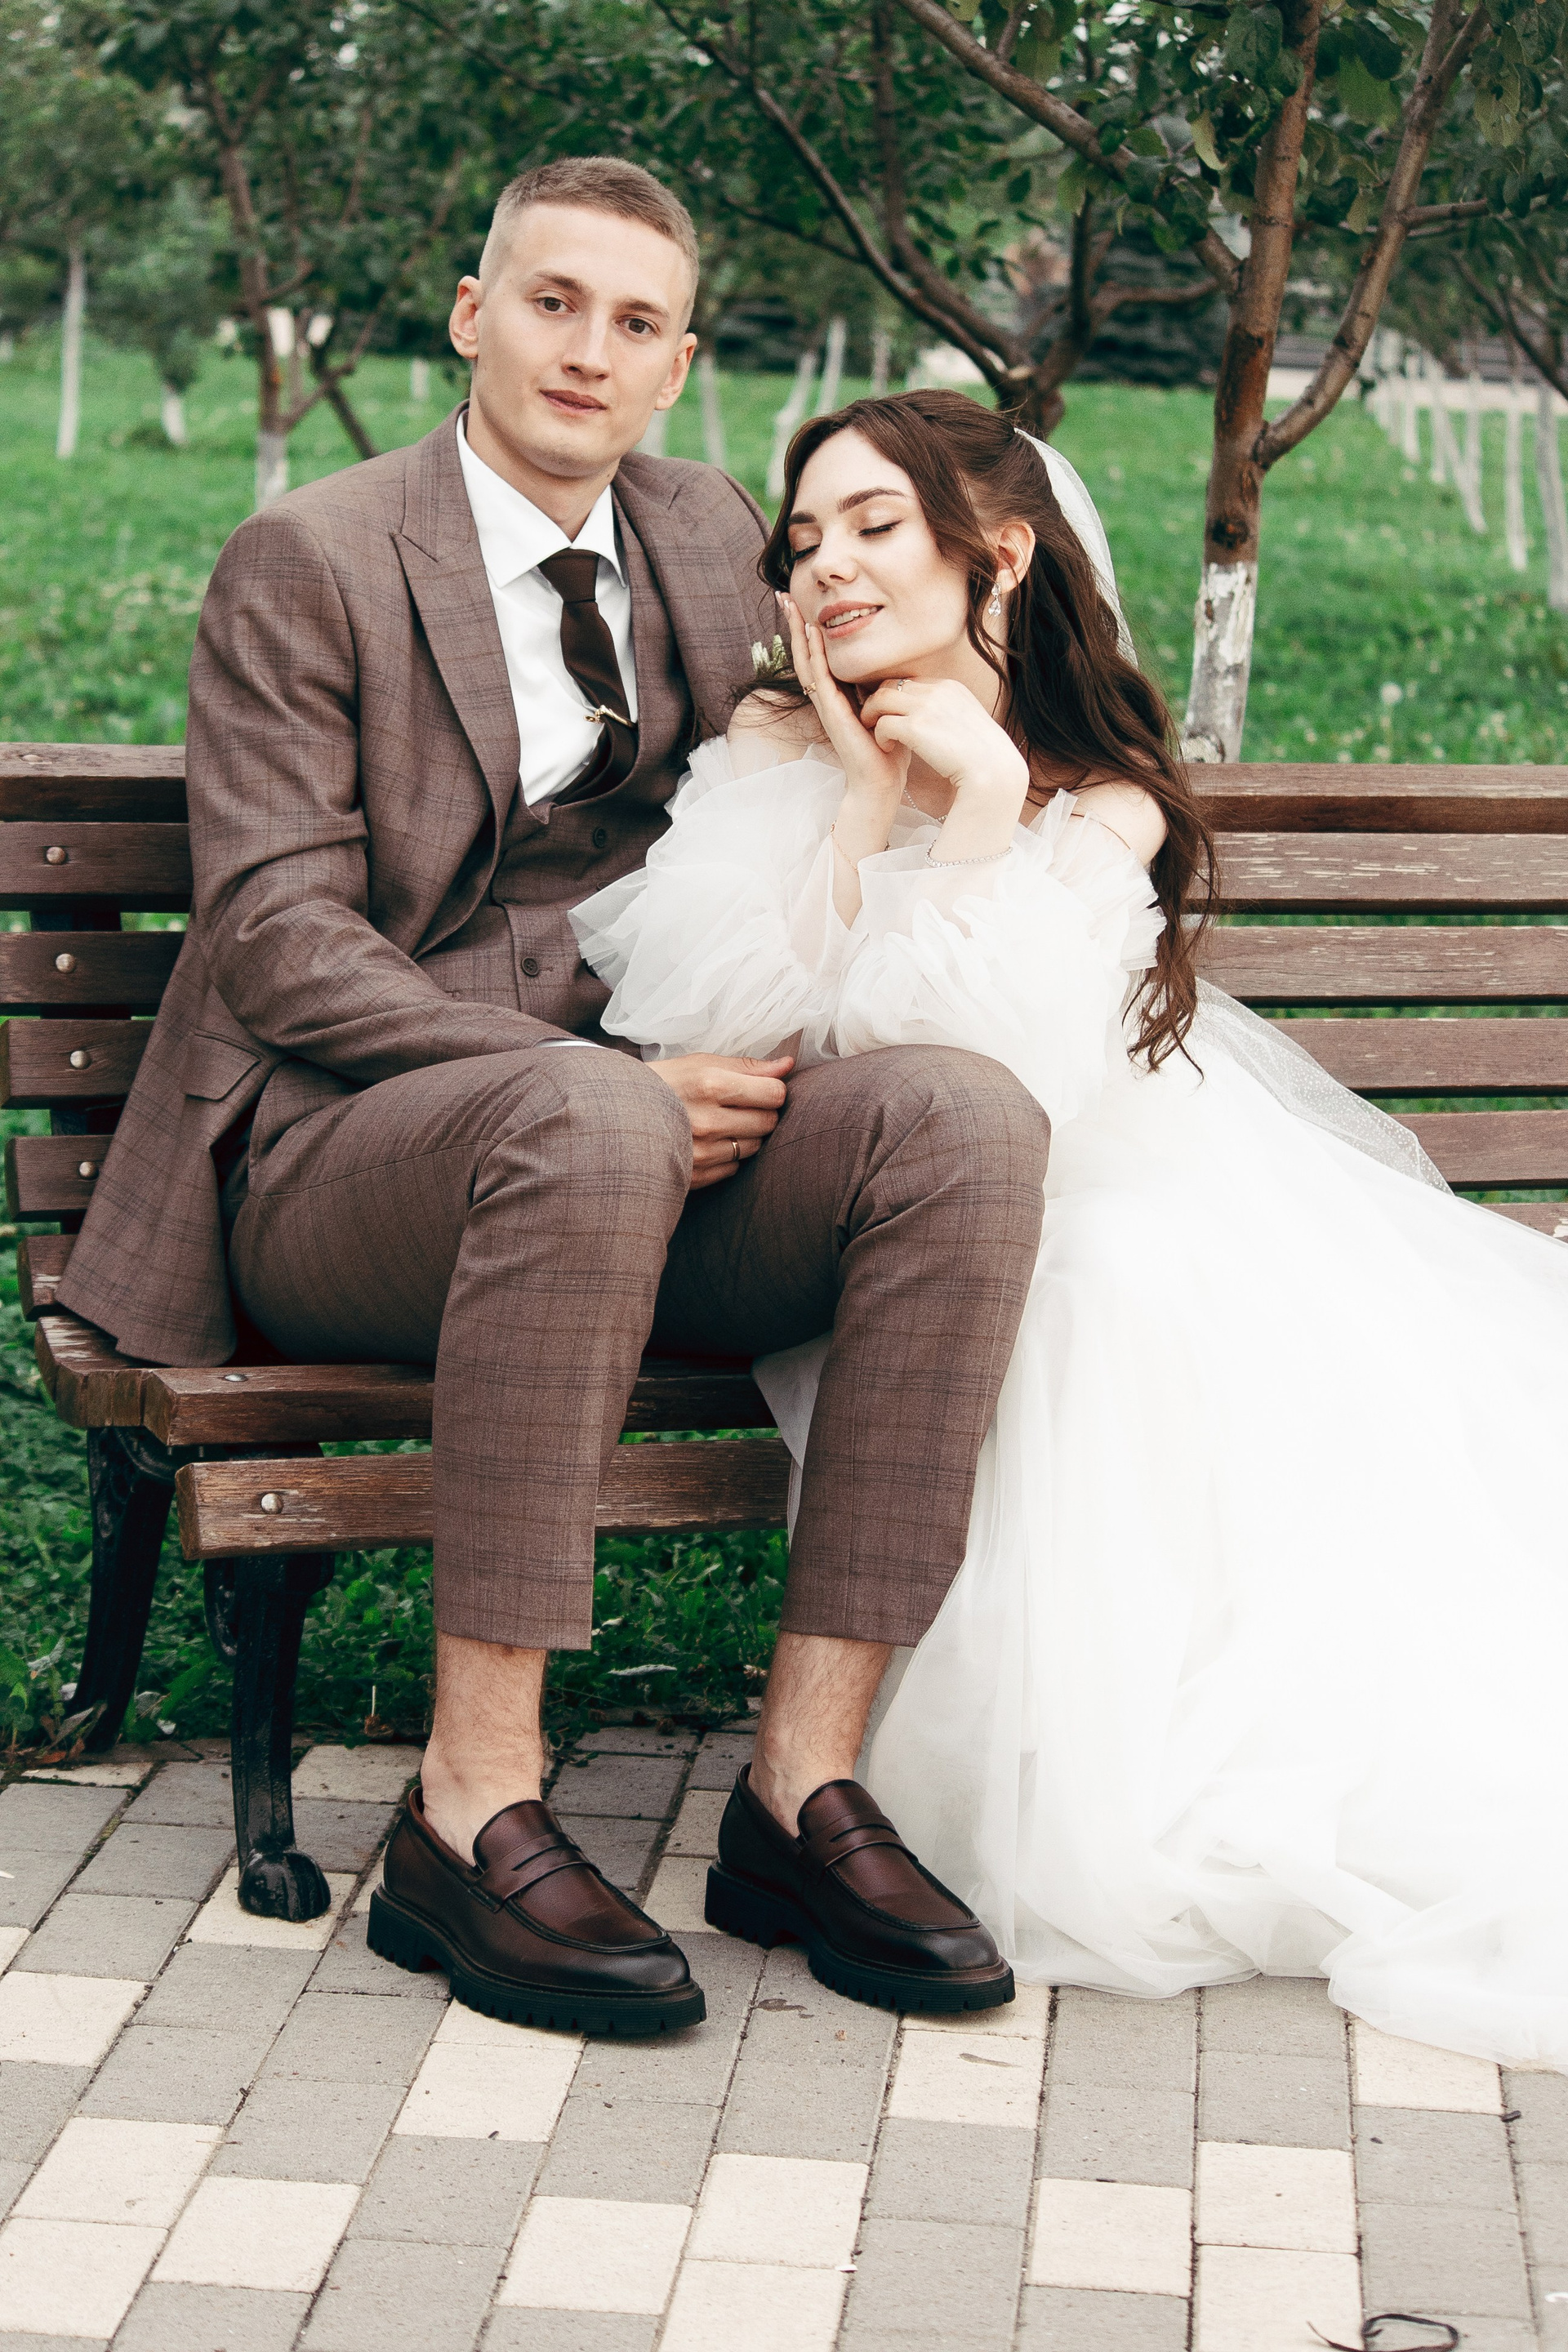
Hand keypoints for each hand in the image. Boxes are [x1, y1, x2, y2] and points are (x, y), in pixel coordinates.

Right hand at [648, 1052, 793, 1189]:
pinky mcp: (693, 1175)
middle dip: (762, 1113)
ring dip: (746, 1136)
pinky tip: (708, 1142)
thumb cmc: (665, 1083)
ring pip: (753, 1148)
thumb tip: (788, 1065)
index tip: (762, 1088)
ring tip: (721, 1123)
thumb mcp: (702, 1063)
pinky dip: (728, 1157)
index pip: (773, 1094)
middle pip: (768, 1122)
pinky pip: (733, 1169)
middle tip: (740, 1106)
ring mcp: (700, 1152)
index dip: (773, 1090)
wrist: (619, 1112)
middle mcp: (707, 1121)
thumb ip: (748, 1067)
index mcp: (710, 1085)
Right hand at [778, 593, 907, 825]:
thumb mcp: (885, 709)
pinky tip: (811, 634)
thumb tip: (891, 669)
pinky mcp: (832, 714)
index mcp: (837, 696)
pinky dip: (814, 655)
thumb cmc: (886, 750)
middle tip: (783, 595)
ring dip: (797, 632)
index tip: (802, 604)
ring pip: (806, 661)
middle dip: (794, 624)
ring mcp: (826, 706)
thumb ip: (881, 689)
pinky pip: (820, 678)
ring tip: (789, 606)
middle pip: (804, 653)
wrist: (881, 783)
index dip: (808, 630)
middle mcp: (826, 698)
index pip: (817, 656)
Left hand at [857, 675, 1028, 808]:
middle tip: (874, 722)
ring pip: (880, 698)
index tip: (892, 714)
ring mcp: (926, 707)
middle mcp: (937, 690)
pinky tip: (886, 748)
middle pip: (891, 684)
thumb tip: (936, 721)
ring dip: (872, 715)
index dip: (896, 697)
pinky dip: (879, 736)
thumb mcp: (968, 722)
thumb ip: (949, 713)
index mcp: (950, 687)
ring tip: (876, 734)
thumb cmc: (984, 756)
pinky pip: (882, 723)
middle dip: (877, 702)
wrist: (994, 771)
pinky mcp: (916, 728)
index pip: (911, 681)